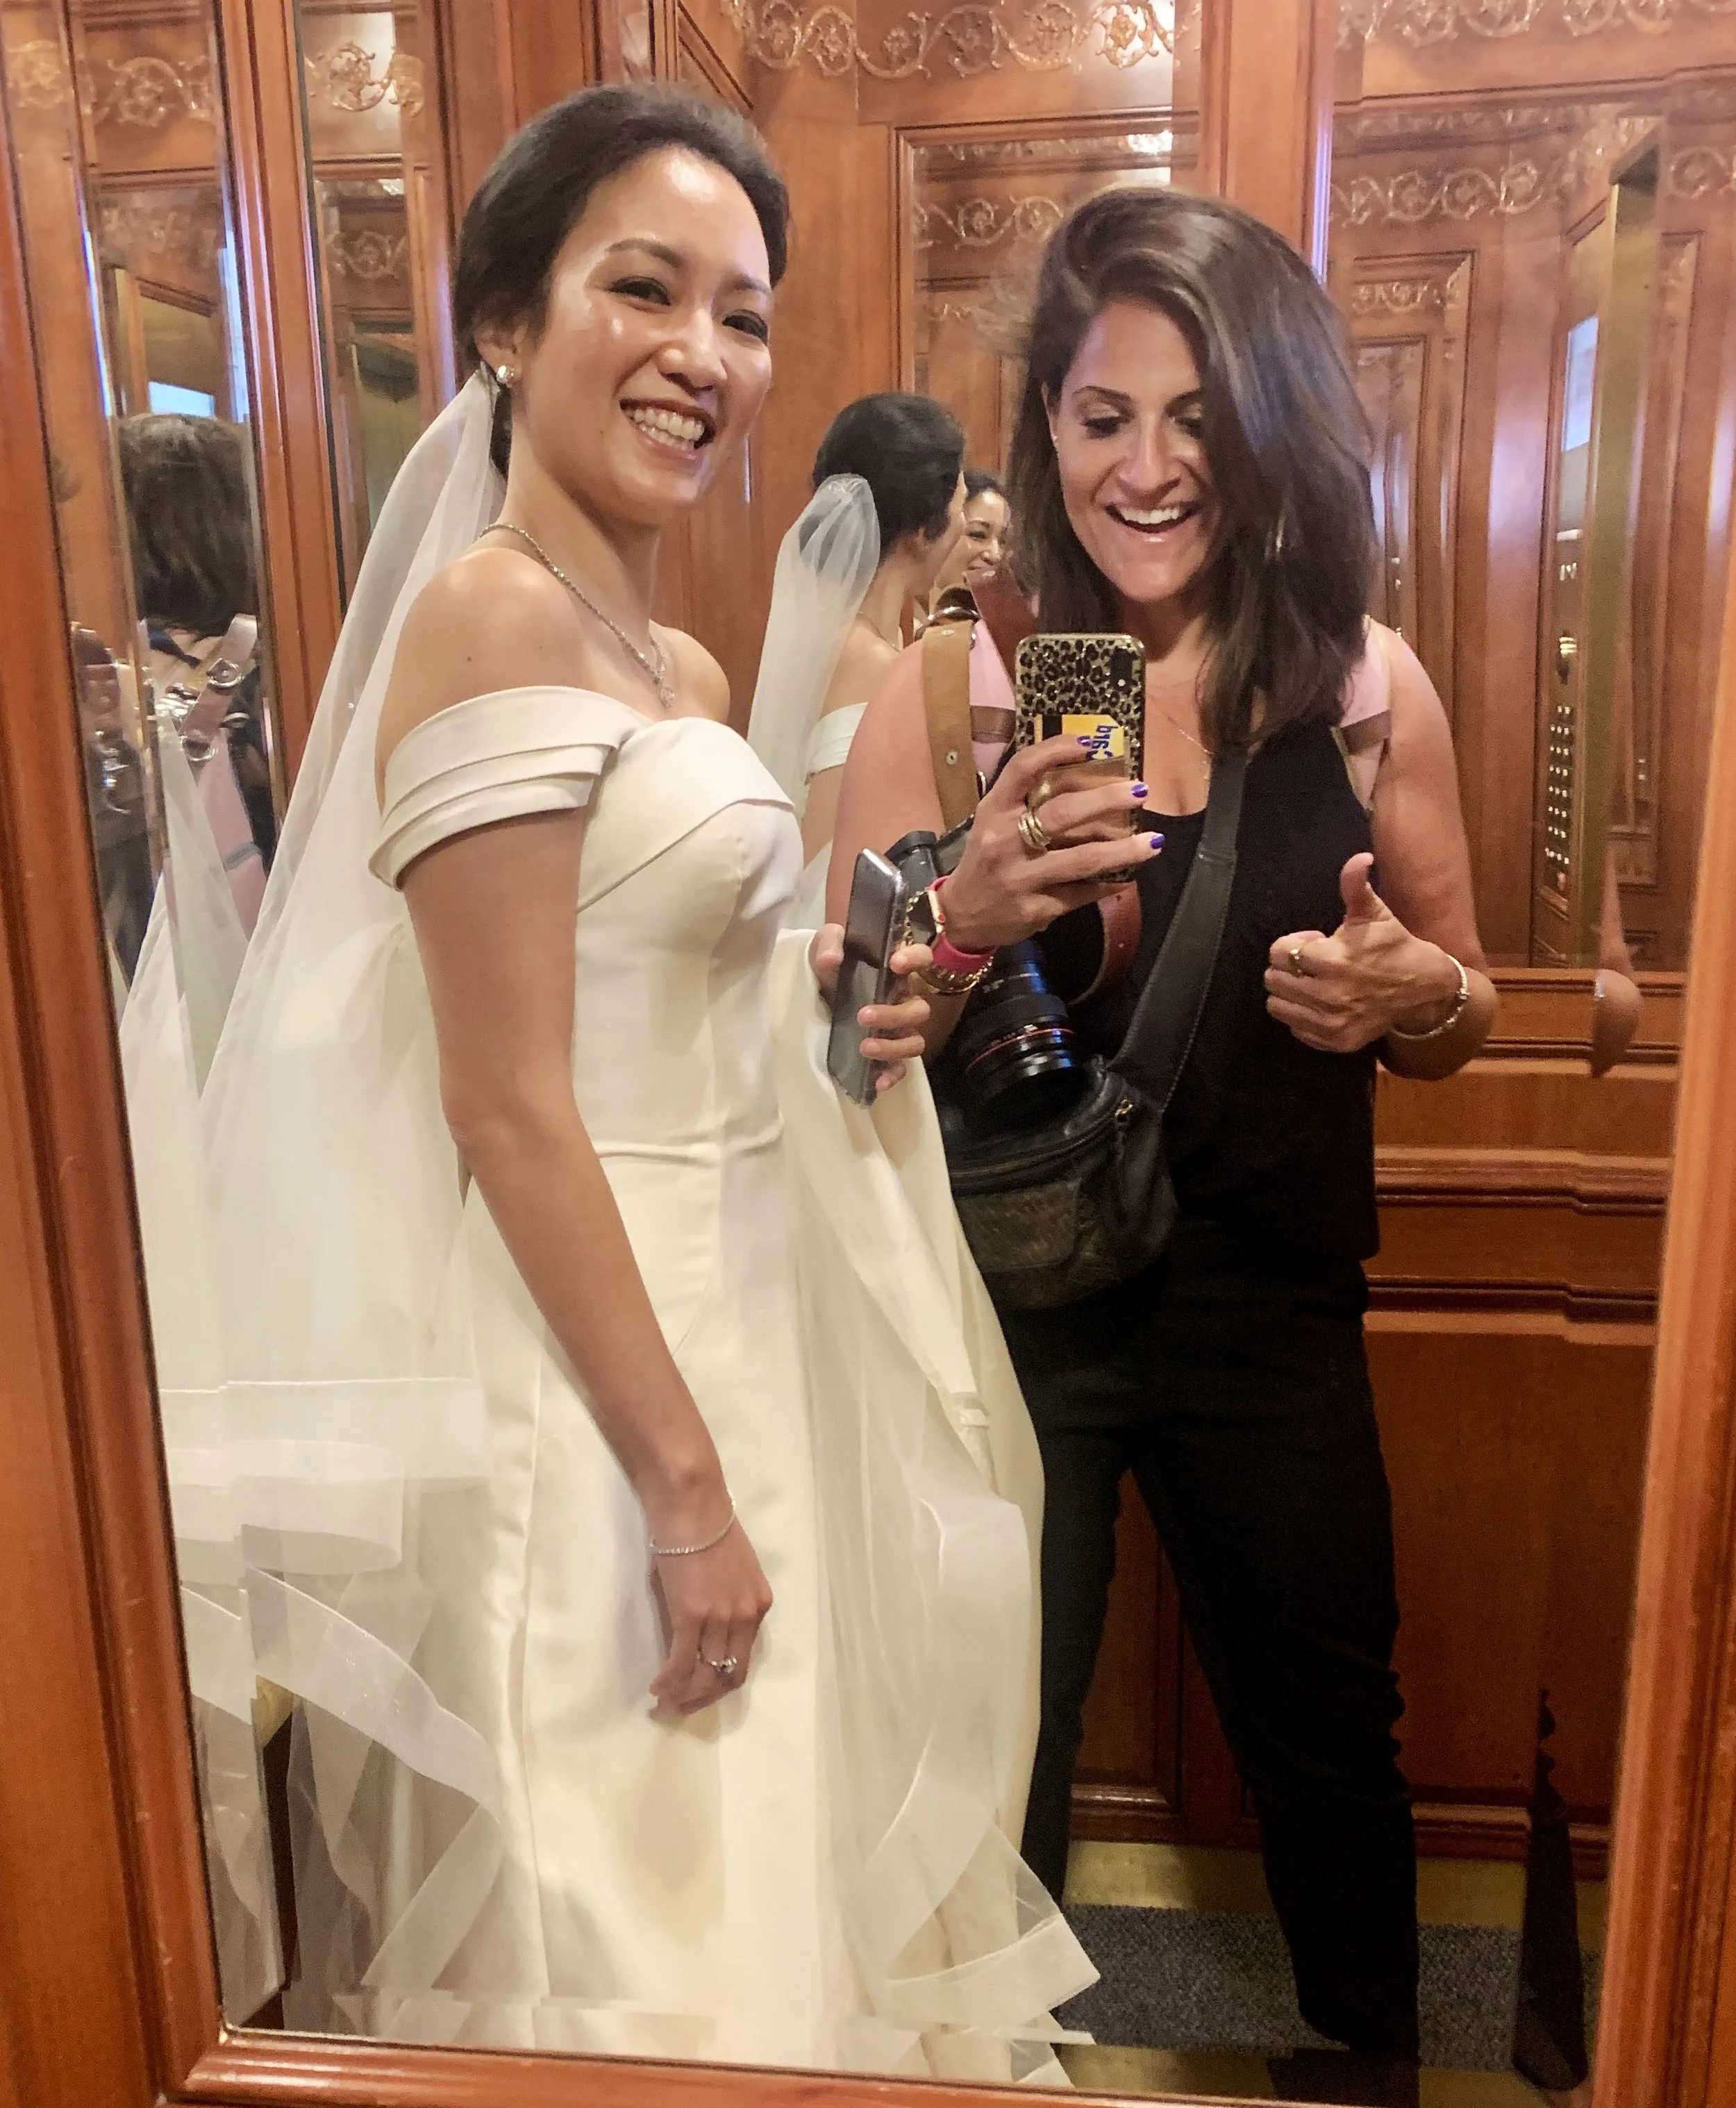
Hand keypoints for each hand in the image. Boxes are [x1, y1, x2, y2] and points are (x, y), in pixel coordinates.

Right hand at [648, 1505, 773, 1717]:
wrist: (691, 1503)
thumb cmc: (706, 1527)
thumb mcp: (729, 1570)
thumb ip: (724, 1602)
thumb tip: (702, 1631)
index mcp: (759, 1604)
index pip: (744, 1658)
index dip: (722, 1681)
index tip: (701, 1690)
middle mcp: (746, 1616)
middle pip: (730, 1675)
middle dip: (705, 1698)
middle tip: (682, 1706)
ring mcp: (720, 1617)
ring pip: (705, 1675)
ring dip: (684, 1695)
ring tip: (666, 1702)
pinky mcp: (692, 1615)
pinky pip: (682, 1662)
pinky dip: (669, 1682)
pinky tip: (656, 1688)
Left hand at [809, 926, 933, 1093]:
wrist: (813, 990)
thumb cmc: (828, 962)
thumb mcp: (825, 944)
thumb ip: (830, 942)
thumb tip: (832, 959)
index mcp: (894, 970)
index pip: (921, 957)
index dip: (916, 959)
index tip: (895, 963)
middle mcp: (902, 999)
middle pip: (919, 1010)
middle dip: (894, 1015)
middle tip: (862, 1016)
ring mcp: (897, 1028)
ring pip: (914, 1041)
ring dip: (893, 1047)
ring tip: (864, 1047)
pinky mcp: (884, 1052)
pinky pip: (900, 1068)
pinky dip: (892, 1075)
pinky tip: (876, 1082)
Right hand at [939, 734, 1163, 952]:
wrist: (961, 915)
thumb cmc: (987, 858)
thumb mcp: (993, 822)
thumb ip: (1026, 799)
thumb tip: (1083, 770)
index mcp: (994, 811)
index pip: (1022, 769)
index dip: (1056, 750)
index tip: (1090, 744)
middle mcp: (1005, 841)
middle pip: (1062, 813)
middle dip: (1106, 799)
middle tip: (1139, 790)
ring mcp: (1021, 877)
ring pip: (1082, 859)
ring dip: (1124, 850)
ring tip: (1154, 841)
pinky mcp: (1036, 909)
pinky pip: (1082, 894)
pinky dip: (1108, 884)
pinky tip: (1126, 876)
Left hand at [1264, 853, 1458, 1053]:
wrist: (1424, 988)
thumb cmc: (1393, 946)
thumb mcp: (1373, 913)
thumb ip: (1355, 885)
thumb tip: (1359, 858)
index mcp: (1332, 959)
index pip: (1278, 952)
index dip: (1294, 944)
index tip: (1315, 943)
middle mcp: (1328, 994)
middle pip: (1273, 980)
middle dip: (1288, 967)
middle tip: (1313, 965)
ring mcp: (1331, 1022)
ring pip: (1278, 1006)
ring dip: (1290, 993)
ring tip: (1314, 983)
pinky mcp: (1335, 1041)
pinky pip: (1296, 1029)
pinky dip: (1303, 1016)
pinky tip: (1323, 1003)